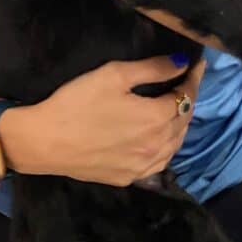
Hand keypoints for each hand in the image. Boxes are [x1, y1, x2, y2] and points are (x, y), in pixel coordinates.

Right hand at [0, 55, 206, 183]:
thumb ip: (152, 69)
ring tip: (175, 107)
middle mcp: (157, 145)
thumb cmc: (77, 103)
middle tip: (185, 82)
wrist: (43, 142)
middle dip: (188, 98)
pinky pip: (160, 162)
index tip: (197, 63)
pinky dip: (167, 147)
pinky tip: (160, 138)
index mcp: (156, 118)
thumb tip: (182, 63)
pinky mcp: (128, 178)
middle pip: (184, 120)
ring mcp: (143, 166)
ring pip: (176, 144)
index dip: (193, 77)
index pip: (186, 95)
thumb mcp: (114, 75)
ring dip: (180, 123)